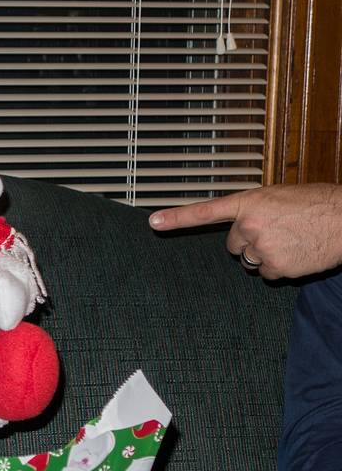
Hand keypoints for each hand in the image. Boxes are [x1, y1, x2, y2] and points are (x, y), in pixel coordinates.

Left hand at [148, 183, 341, 278]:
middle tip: (275, 231)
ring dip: (263, 255)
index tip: (154, 222)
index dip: (177, 218)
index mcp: (248, 203)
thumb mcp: (278, 197)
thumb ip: (255, 210)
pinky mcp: (275, 267)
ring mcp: (260, 248)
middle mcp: (249, 225)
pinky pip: (267, 274)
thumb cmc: (316, 204)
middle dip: (248, 241)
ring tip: (290, 240)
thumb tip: (241, 224)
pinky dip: (279, 268)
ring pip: (248, 260)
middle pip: (233, 244)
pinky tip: (297, 253)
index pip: (205, 211)